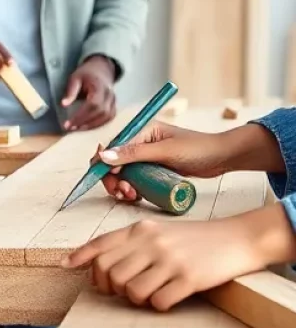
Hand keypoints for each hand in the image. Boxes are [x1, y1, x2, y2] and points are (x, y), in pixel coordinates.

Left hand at [61, 56, 115, 130]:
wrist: (101, 68)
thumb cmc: (86, 73)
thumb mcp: (75, 78)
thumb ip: (71, 91)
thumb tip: (64, 104)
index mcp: (100, 87)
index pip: (93, 104)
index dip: (82, 115)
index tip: (69, 123)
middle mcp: (110, 95)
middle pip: (101, 113)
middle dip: (85, 122)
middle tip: (71, 128)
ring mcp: (114, 100)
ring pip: (107, 117)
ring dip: (92, 125)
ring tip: (77, 129)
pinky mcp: (114, 105)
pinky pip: (109, 118)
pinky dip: (99, 124)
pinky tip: (87, 126)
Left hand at [62, 204, 295, 309]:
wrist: (236, 238)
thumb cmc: (192, 239)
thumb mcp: (158, 232)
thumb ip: (131, 243)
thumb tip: (98, 262)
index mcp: (141, 229)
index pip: (101, 243)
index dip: (81, 256)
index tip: (66, 266)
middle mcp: (151, 242)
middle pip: (110, 271)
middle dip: (109, 287)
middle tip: (119, 292)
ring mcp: (169, 260)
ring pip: (130, 289)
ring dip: (133, 299)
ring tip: (145, 295)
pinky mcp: (189, 278)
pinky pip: (158, 301)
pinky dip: (156, 306)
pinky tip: (165, 299)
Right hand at [96, 122, 284, 201]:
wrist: (223, 158)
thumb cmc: (197, 149)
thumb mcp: (163, 151)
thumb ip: (133, 153)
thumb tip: (103, 155)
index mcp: (141, 131)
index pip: (113, 147)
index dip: (104, 163)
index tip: (104, 179)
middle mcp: (141, 143)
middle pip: (115, 162)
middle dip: (113, 178)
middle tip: (121, 192)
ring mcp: (148, 157)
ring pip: (124, 173)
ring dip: (122, 185)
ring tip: (131, 196)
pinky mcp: (155, 170)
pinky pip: (136, 180)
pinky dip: (132, 189)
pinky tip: (137, 196)